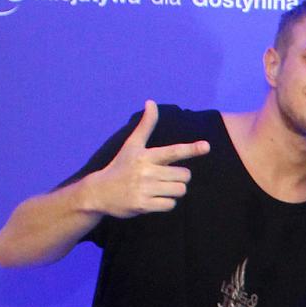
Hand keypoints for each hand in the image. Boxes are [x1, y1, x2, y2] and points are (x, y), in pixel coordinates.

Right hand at [87, 100, 211, 217]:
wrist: (99, 192)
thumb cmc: (120, 166)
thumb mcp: (132, 145)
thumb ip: (145, 125)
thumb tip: (151, 102)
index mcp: (145, 156)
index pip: (173, 151)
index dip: (191, 149)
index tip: (206, 146)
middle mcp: (146, 171)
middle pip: (184, 175)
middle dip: (179, 177)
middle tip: (162, 177)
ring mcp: (145, 189)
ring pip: (180, 190)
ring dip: (173, 191)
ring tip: (157, 188)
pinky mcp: (143, 205)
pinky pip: (171, 205)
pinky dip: (165, 203)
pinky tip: (152, 199)